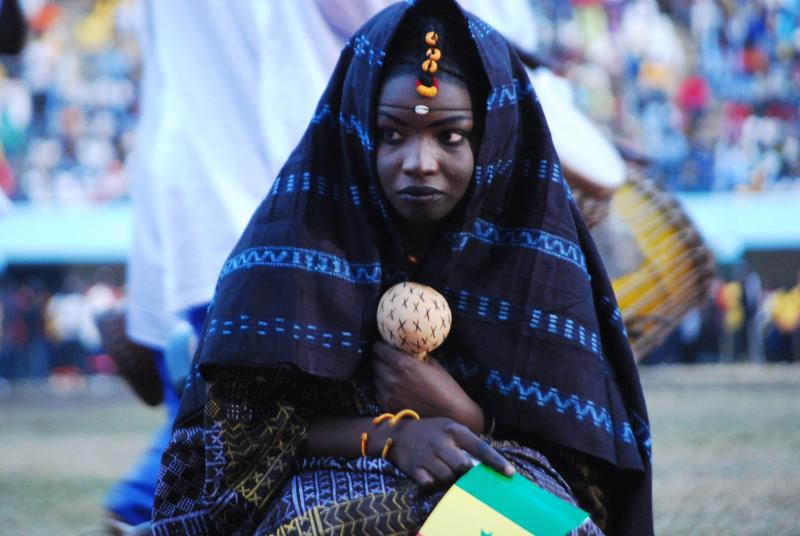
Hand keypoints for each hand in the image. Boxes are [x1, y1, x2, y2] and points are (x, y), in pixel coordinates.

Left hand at [371, 342, 484, 432]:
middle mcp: (391, 378)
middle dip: (379, 359)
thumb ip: (414, 354)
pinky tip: (394, 389)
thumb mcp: (431, 363)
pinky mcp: (387, 407)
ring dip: (380, 374)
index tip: (385, 346)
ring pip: (374, 378)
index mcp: (402, 364)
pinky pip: (378, 392)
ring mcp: (387, 394)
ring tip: (392, 375)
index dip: (381, 346)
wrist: (450, 414)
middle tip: (387, 359)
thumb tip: (404, 346)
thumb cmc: (445, 386)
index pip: (378, 348)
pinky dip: (383, 388)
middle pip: (373, 362)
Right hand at [388, 417, 514, 487]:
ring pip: (448, 477)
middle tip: (459, 468)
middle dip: (465, 471)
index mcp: (453, 430)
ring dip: (448, 477)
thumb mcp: (448, 427)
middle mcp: (440, 442)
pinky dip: (433, 482)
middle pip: (464, 467)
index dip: (496, 461)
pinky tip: (429, 472)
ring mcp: (427, 456)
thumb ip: (466, 441)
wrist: (397, 434)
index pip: (480, 447)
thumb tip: (486, 462)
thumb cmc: (430, 431)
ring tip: (441, 467)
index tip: (510, 473)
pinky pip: (432, 484)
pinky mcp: (415, 469)